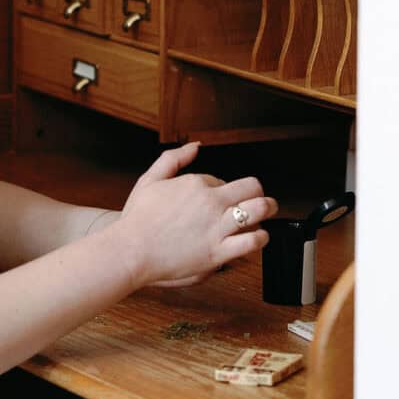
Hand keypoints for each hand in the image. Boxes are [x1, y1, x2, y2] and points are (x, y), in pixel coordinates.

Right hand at [105, 142, 273, 288]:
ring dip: (267, 209)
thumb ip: (173, 159)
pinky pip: (252, 241)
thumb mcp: (150, 179)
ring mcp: (217, 227)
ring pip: (259, 210)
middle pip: (252, 188)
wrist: (130, 251)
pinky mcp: (219, 252)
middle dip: (259, 192)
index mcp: (196, 183)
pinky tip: (257, 237)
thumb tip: (194, 146)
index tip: (216, 199)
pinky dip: (261, 237)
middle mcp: (211, 202)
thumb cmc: (137, 219)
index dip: (222, 189)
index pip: (223, 180)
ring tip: (267, 213)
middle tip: (260, 199)